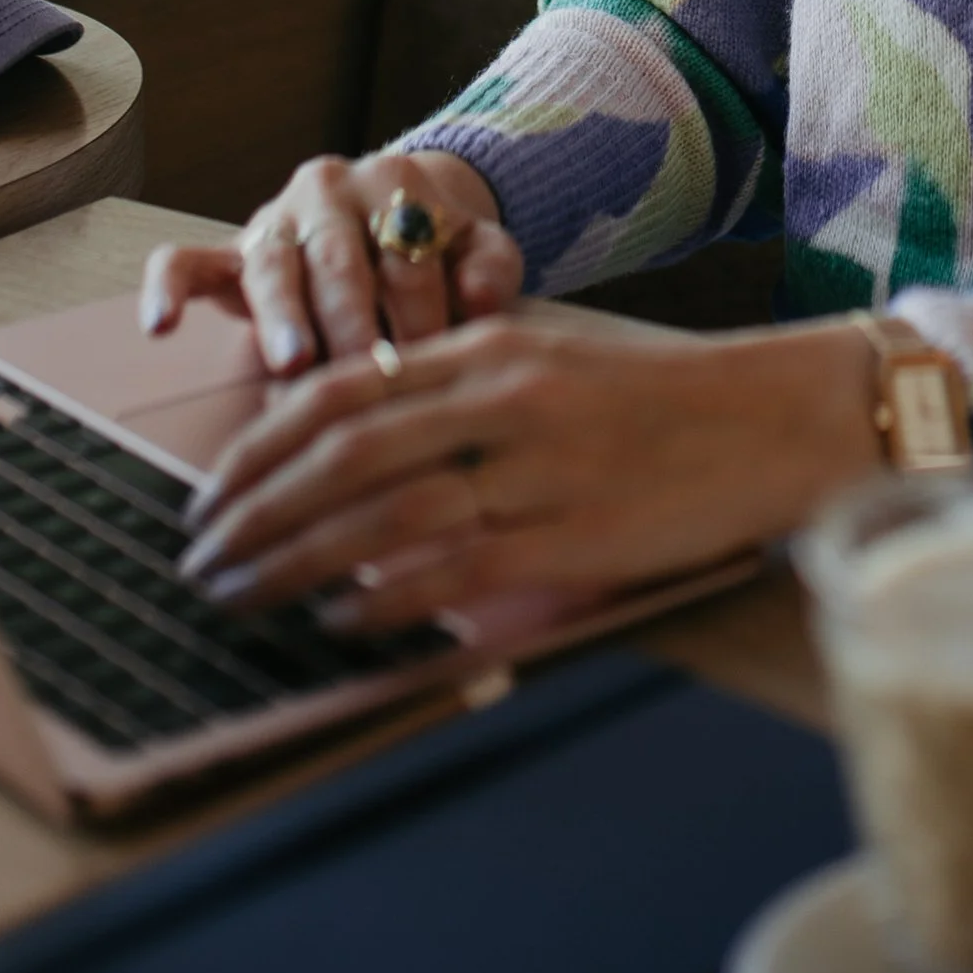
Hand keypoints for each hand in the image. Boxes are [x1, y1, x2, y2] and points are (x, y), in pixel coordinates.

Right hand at [139, 148, 523, 376]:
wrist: (393, 211)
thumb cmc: (439, 247)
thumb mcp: (479, 246)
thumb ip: (491, 266)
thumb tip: (480, 298)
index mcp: (395, 183)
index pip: (407, 254)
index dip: (424, 312)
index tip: (435, 365)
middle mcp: (328, 190)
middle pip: (340, 262)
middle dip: (354, 323)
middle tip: (366, 375)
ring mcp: (272, 219)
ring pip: (271, 265)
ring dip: (282, 317)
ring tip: (293, 364)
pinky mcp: (226, 249)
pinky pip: (184, 261)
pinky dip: (168, 289)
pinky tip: (161, 327)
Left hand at [177, 303, 883, 628]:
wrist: (772, 416)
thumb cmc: (660, 398)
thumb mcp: (553, 364)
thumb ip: (463, 396)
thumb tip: (361, 452)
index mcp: (488, 348)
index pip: (340, 392)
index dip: (259, 447)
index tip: (209, 494)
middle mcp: (499, 397)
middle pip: (340, 455)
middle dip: (253, 512)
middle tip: (200, 559)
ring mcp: (534, 467)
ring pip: (380, 517)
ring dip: (294, 564)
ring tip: (243, 600)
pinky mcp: (571, 533)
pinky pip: (451, 571)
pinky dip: (382, 600)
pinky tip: (339, 624)